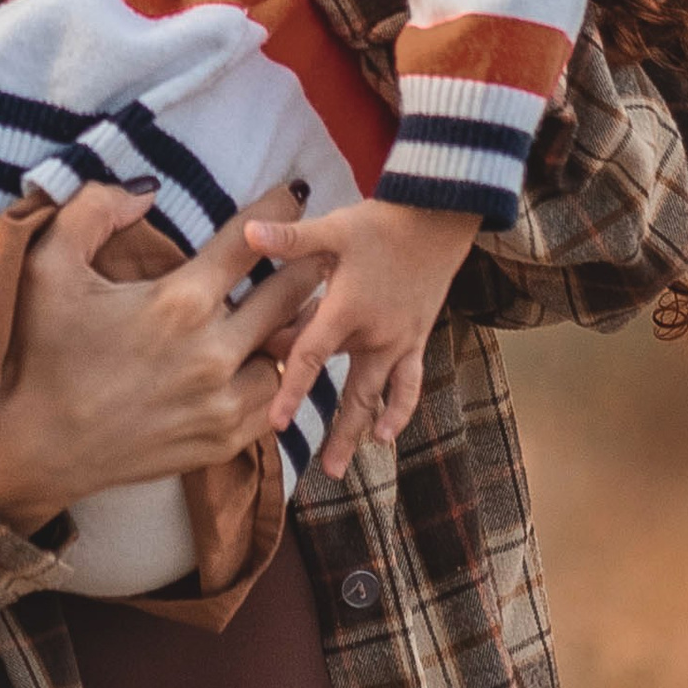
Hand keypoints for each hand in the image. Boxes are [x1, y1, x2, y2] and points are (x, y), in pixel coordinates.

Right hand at [0, 178, 328, 526]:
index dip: (277, 209)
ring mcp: (220, 404)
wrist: (27, 447)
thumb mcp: (46, 265)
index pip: (248, 243)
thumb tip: (144, 190)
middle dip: (307, 265)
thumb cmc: (34, 352)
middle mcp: (213, 352)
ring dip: (294, 329)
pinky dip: (278, 381)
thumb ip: (92, 211)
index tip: (296, 190)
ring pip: (287, 355)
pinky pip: (273, 405)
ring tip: (305, 308)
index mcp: (179, 302)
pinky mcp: (218, 443)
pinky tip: (273, 363)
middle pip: (288, 297)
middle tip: (324, 246)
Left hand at [243, 198, 481, 479]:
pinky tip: (387, 434)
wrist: (439, 218)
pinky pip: (409, 382)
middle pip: (352, 393)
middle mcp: (375, 335)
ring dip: (362, 432)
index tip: (276, 424)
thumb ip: (292, 238)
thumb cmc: (382, 223)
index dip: (293, 390)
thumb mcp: (334, 228)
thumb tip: (248, 232)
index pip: (314, 357)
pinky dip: (400, 409)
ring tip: (343, 467)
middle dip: (337, 431)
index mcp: (348, 311)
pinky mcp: (416, 339)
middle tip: (323, 469)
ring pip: (378, 397)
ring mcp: (399, 342)